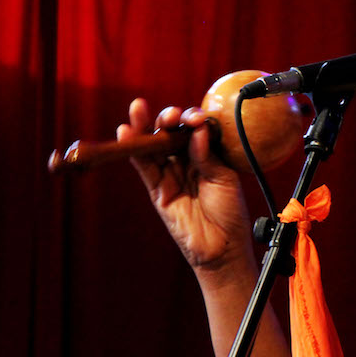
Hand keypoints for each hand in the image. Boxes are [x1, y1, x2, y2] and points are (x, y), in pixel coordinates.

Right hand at [118, 98, 255, 275]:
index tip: (195, 118)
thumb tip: (196, 129)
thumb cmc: (229, 212)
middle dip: (168, 119)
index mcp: (206, 155)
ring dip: (144, 127)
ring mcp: (170, 175)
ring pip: (153, 147)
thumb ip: (206, 155)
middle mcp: (186, 162)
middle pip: (170, 134)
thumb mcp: (223, 178)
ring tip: (137, 109)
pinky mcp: (157, 190)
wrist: (223, 247)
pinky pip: (144, 167)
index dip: (191, 120)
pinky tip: (127, 132)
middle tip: (172, 115)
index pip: (193, 130)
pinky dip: (134, 150)